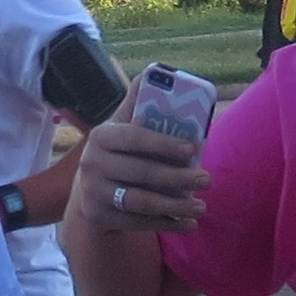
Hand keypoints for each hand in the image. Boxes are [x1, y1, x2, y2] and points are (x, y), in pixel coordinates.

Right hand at [75, 113, 206, 237]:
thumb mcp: (120, 128)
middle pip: (140, 172)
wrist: (88, 193)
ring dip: (174, 206)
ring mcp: (93, 192)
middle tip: (207, 180)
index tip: (193, 149)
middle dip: (177, 177)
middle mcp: (92, 163)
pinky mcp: (99, 217)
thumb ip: (137, 106)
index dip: (163, 143)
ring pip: (140, 201)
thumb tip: (154, 72)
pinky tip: (188, 224)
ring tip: (201, 208)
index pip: (134, 138)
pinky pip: (137, 222)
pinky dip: (166, 224)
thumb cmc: (116, 153)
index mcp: (101, 136)